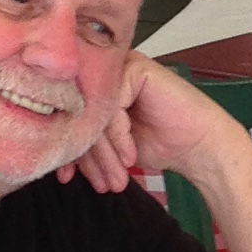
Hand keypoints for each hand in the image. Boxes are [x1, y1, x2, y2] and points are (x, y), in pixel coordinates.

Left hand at [71, 53, 240, 196]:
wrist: (200, 144)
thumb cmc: (160, 143)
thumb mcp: (112, 146)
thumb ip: (86, 141)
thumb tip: (51, 154)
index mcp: (95, 87)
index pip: (70, 117)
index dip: (69, 150)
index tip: (66, 178)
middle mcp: (105, 73)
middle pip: (80, 115)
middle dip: (88, 157)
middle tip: (100, 184)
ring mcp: (120, 67)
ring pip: (94, 114)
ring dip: (105, 154)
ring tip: (115, 180)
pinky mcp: (136, 68)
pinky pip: (113, 107)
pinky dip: (120, 137)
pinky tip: (130, 157)